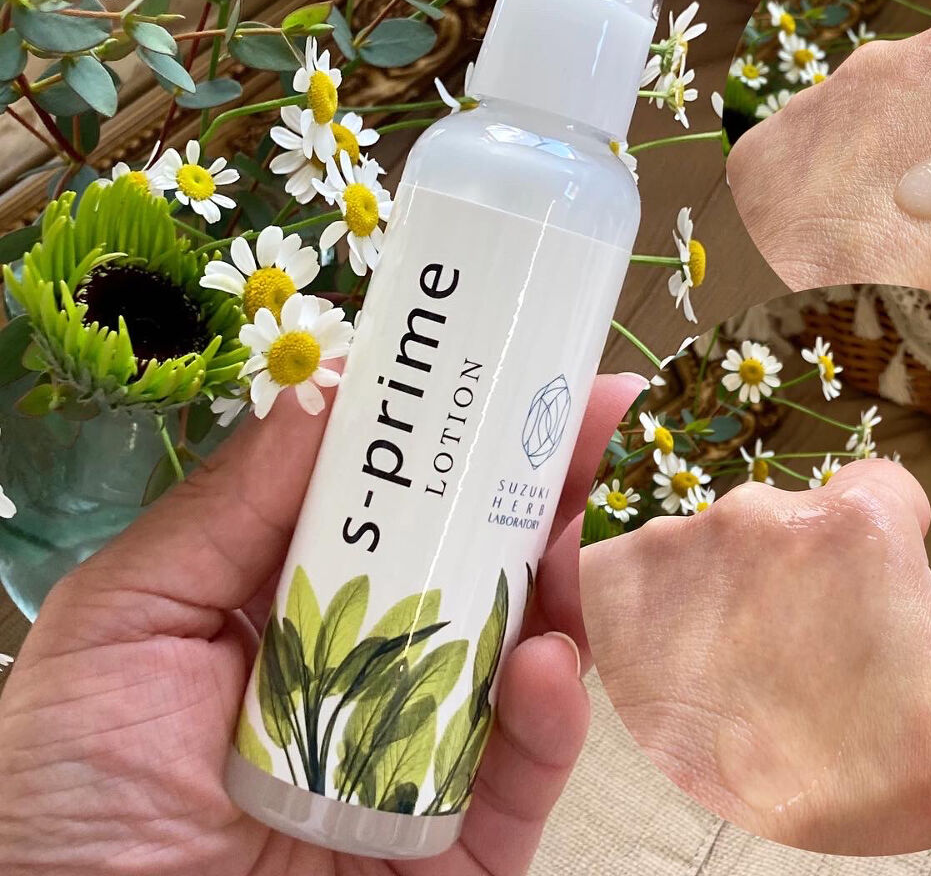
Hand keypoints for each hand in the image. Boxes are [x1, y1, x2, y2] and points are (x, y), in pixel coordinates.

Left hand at [0, 372, 641, 875]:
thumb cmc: (67, 793)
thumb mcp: (128, 617)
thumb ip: (231, 504)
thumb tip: (328, 387)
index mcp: (299, 599)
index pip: (398, 500)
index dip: (453, 431)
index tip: (507, 365)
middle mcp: (373, 662)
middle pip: (480, 560)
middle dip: (545, 484)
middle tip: (602, 416)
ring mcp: (423, 750)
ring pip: (526, 652)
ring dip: (569, 584)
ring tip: (580, 533)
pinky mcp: (461, 842)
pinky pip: (527, 775)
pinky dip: (552, 718)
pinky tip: (545, 668)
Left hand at [578, 459, 930, 855]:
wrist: (689, 822)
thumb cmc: (827, 785)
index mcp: (857, 529)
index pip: (887, 497)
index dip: (890, 558)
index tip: (881, 603)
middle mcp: (763, 509)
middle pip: (806, 518)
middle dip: (815, 574)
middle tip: (816, 655)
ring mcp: (684, 529)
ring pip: (735, 534)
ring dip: (742, 583)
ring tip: (749, 665)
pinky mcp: (619, 560)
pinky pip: (657, 548)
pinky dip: (671, 590)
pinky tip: (687, 652)